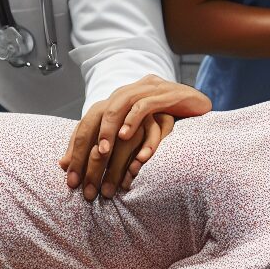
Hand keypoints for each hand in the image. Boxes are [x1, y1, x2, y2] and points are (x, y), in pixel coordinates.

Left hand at [59, 75, 211, 200]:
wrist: (198, 104)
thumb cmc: (165, 124)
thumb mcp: (135, 136)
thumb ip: (110, 147)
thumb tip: (75, 167)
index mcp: (117, 101)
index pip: (88, 122)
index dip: (75, 149)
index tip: (71, 179)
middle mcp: (129, 92)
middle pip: (98, 113)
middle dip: (86, 141)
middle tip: (81, 169)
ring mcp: (147, 89)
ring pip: (119, 107)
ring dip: (108, 130)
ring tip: (102, 152)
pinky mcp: (166, 92)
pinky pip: (145, 105)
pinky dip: (134, 120)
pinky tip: (127, 136)